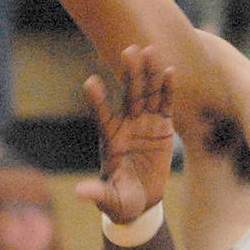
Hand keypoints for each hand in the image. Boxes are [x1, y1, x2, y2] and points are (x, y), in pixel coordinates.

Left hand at [76, 44, 174, 222]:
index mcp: (110, 138)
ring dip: (149, 72)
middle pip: (128, 94)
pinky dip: (168, 88)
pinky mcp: (162, 126)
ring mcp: (144, 122)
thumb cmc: (120, 199)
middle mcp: (126, 124)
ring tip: (150, 50)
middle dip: (129, 73)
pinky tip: (171, 70)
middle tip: (129, 50)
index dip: (97, 100)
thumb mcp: (109, 199)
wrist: (140, 200)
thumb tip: (78, 192)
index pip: (101, 114)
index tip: (91, 82)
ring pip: (147, 93)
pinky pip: (166, 104)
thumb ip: (97, 192)